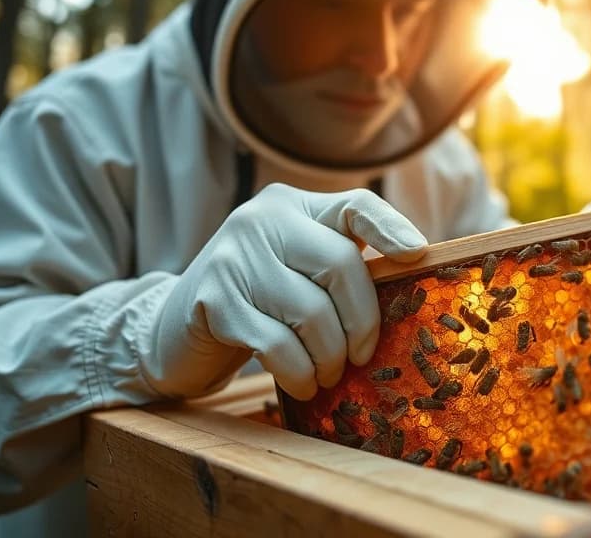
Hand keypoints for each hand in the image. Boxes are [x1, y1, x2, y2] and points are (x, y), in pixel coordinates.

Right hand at [140, 184, 427, 400]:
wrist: (173, 328)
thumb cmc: (259, 303)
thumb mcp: (299, 270)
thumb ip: (340, 269)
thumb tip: (411, 285)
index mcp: (294, 207)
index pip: (354, 205)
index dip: (390, 228)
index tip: (417, 255)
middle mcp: (262, 220)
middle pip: (340, 264)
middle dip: (362, 321)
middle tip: (362, 356)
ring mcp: (234, 258)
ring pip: (311, 312)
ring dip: (330, 357)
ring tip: (329, 375)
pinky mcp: (212, 301)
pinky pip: (277, 344)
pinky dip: (299, 373)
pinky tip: (303, 384)